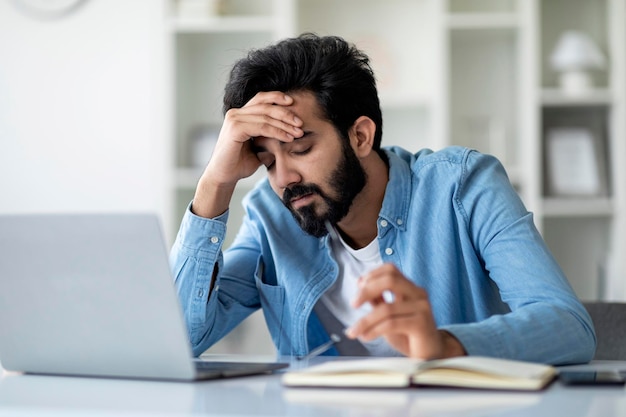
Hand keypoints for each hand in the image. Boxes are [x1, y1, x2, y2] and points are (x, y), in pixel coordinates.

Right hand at [192, 92, 303, 217]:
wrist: (224, 177)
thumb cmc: (239, 164)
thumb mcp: (258, 148)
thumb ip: (270, 139)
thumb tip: (290, 135)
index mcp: (240, 115)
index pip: (261, 100)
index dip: (278, 98)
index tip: (294, 104)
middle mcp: (236, 114)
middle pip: (265, 105)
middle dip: (285, 113)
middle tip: (300, 123)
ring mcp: (234, 120)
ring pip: (265, 116)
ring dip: (284, 124)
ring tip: (298, 132)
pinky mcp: (235, 129)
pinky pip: (262, 127)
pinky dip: (277, 132)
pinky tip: (288, 138)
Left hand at [344, 263, 465, 358]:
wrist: (432, 355)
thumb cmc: (409, 335)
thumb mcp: (390, 315)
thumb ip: (379, 301)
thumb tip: (362, 289)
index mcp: (410, 288)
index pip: (390, 270)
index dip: (372, 274)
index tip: (358, 285)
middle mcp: (418, 294)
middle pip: (390, 280)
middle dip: (367, 290)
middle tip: (353, 303)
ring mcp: (422, 308)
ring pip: (387, 308)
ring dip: (365, 320)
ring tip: (354, 331)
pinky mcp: (421, 324)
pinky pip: (391, 324)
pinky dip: (374, 330)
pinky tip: (366, 336)